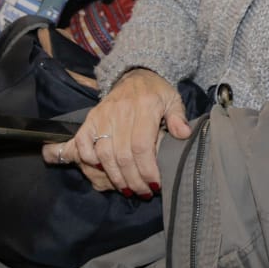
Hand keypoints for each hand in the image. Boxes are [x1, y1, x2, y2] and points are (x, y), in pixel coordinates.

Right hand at [40, 68, 193, 196]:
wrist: (136, 74)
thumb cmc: (157, 92)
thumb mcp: (173, 100)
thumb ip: (178, 117)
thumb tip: (184, 134)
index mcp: (145, 106)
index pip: (142, 146)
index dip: (147, 170)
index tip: (155, 185)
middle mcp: (122, 110)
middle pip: (123, 155)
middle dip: (133, 180)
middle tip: (143, 192)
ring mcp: (104, 114)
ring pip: (105, 153)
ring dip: (116, 177)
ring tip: (128, 189)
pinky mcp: (91, 118)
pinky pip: (84, 143)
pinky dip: (90, 159)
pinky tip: (103, 171)